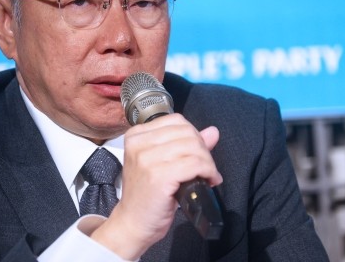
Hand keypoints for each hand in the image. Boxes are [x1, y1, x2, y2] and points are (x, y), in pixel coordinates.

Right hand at [90, 114, 221, 259]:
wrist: (132, 223)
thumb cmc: (146, 195)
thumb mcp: (162, 163)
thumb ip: (186, 145)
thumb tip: (212, 131)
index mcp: (137, 136)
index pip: (177, 121)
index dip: (194, 137)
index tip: (197, 155)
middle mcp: (139, 143)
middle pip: (187, 133)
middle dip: (204, 151)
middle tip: (205, 169)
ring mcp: (147, 159)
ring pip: (193, 148)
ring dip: (208, 163)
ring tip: (208, 176)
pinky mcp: (159, 176)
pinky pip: (195, 164)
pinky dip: (208, 172)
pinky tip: (208, 182)